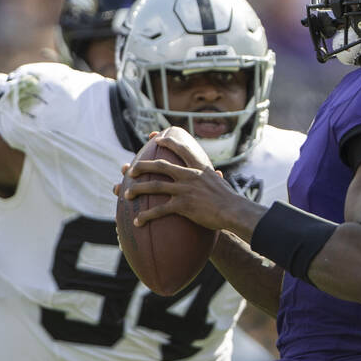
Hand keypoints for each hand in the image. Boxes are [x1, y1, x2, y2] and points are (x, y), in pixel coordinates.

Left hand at [116, 129, 257, 233]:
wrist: (233, 211)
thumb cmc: (230, 200)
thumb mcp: (220, 183)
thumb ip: (213, 178)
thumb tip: (217, 174)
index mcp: (199, 168)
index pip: (181, 149)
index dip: (167, 142)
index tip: (157, 138)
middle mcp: (189, 175)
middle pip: (160, 166)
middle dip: (142, 166)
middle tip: (130, 170)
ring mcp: (185, 190)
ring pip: (154, 186)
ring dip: (138, 189)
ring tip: (126, 194)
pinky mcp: (183, 205)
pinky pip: (159, 210)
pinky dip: (146, 216)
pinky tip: (137, 222)